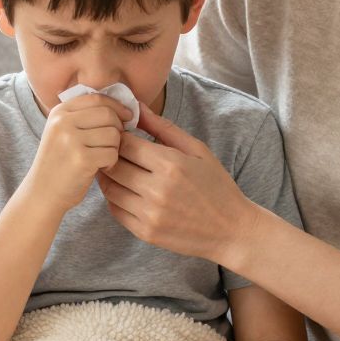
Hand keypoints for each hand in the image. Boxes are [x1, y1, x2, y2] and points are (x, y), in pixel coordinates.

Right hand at [23, 94, 131, 210]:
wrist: (42, 193)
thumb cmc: (59, 163)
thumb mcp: (62, 132)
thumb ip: (83, 116)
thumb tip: (121, 107)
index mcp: (59, 112)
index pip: (97, 98)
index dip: (117, 106)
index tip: (127, 116)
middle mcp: (63, 122)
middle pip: (108, 114)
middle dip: (118, 128)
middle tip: (113, 143)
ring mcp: (71, 140)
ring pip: (113, 134)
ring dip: (114, 147)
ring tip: (102, 157)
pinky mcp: (81, 159)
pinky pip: (112, 153)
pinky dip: (111, 162)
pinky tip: (100, 168)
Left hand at [99, 109, 252, 262]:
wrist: (231, 230)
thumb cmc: (216, 186)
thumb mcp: (197, 150)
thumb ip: (164, 128)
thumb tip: (137, 108)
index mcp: (171, 164)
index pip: (125, 144)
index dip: (119, 137)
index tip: (121, 136)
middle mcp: (157, 190)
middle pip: (113, 166)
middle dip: (110, 155)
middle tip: (114, 152)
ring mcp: (150, 214)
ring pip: (110, 189)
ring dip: (108, 177)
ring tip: (118, 170)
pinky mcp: (145, 232)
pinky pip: (115, 210)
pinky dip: (114, 198)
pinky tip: (125, 190)